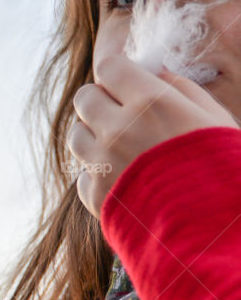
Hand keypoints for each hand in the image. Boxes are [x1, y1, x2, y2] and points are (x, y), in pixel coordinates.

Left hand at [68, 53, 239, 219]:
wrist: (212, 232)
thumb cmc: (223, 170)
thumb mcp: (214, 118)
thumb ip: (180, 89)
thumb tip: (154, 73)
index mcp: (150, 103)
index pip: (108, 68)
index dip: (116, 72)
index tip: (125, 81)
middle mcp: (118, 130)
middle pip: (84, 98)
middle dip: (100, 100)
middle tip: (120, 112)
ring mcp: (102, 164)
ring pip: (76, 135)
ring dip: (93, 135)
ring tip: (120, 147)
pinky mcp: (95, 196)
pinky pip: (82, 174)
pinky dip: (96, 174)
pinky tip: (122, 179)